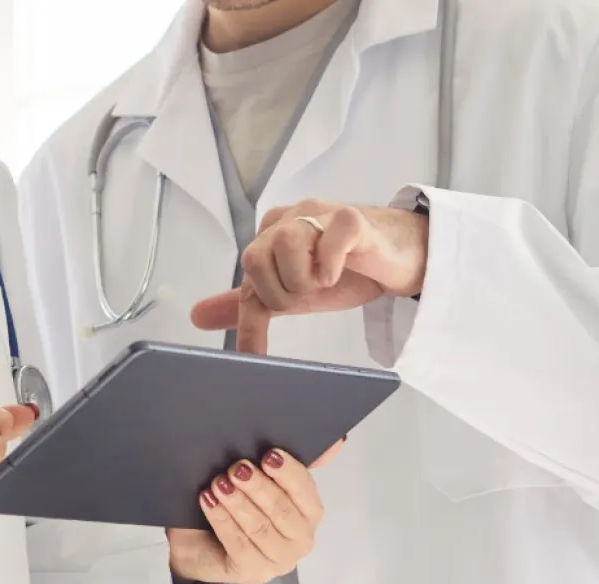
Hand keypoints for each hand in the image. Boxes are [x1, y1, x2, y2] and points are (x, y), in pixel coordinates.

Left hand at [166, 443, 336, 583]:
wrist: (202, 544)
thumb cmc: (238, 508)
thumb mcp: (262, 482)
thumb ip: (292, 464)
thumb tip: (338, 441)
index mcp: (310, 513)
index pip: (306, 491)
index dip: (288, 472)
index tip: (268, 455)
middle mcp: (301, 540)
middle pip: (282, 510)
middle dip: (258, 486)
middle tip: (236, 468)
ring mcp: (279, 561)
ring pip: (260, 528)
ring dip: (238, 502)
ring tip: (218, 483)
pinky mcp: (254, 573)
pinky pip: (239, 544)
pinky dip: (223, 520)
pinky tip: (210, 502)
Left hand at [191, 200, 428, 352]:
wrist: (402, 257)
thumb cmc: (349, 269)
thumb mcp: (292, 294)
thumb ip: (249, 304)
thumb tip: (197, 316)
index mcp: (271, 235)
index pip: (246, 278)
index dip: (251, 321)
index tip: (255, 355)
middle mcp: (291, 218)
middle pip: (255, 258)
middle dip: (280, 293)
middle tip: (308, 297)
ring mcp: (322, 213)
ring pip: (286, 243)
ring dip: (303, 278)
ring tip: (324, 283)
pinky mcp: (354, 218)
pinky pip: (329, 236)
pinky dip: (330, 263)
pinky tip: (339, 271)